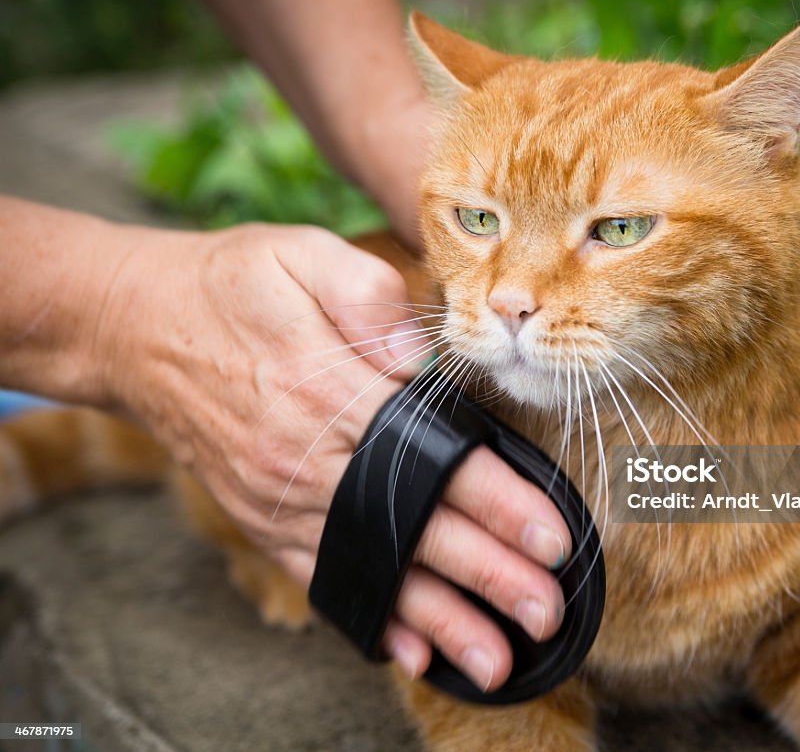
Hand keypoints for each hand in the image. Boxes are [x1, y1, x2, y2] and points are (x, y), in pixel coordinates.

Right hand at [99, 223, 570, 690]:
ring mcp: (278, 497)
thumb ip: (368, 295)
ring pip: (372, 567)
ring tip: (494, 659)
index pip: (432, 457)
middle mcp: (302, 456)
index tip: (550, 537)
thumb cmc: (232, 284)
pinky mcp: (262, 517)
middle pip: (412, 526)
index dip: (497, 501)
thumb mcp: (300, 253)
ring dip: (436, 618)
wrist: (136, 327)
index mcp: (323, 385)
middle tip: (545, 611)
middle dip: (486, 574)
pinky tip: (411, 650)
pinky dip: (369, 616)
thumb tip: (425, 355)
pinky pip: (322, 575)